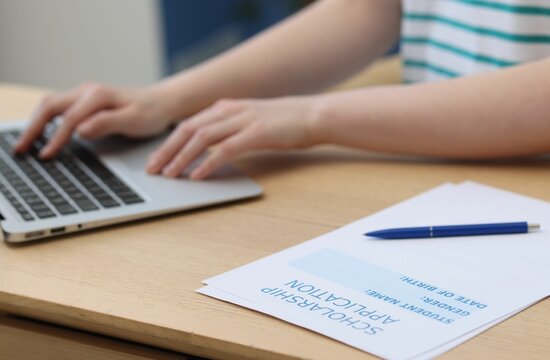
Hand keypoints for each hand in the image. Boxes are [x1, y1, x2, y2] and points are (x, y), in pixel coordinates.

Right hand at [14, 82, 174, 157]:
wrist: (162, 102)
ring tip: (25, 144)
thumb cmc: (151, 113)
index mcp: (97, 95)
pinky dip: (45, 120)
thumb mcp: (135, 120)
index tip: (46, 156)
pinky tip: (41, 134)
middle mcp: (87, 90)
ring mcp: (85, 94)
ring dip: (36, 123)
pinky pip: (59, 108)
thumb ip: (108, 123)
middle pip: (50, 106)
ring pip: (51, 105)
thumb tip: (80, 129)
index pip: (69, 119)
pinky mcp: (86, 101)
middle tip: (21, 149)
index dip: (55, 139)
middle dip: (33, 128)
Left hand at [146, 96, 321, 179]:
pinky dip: (208, 163)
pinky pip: (225, 149)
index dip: (168, 143)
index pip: (188, 125)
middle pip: (187, 130)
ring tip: (170, 174)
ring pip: (202, 138)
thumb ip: (229, 130)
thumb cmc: (284, 123)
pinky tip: (198, 175)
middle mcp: (229, 110)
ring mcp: (242, 120)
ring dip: (182, 157)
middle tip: (153, 170)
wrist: (313, 115)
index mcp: (225, 107)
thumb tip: (210, 149)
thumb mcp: (250, 122)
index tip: (156, 160)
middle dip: (166, 150)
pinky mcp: (256, 133)